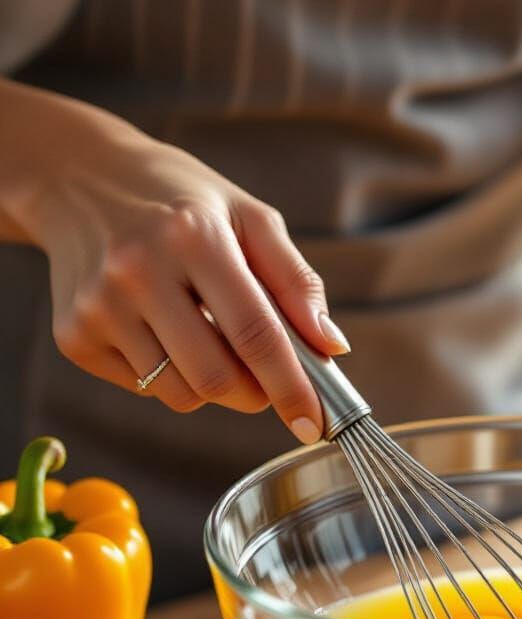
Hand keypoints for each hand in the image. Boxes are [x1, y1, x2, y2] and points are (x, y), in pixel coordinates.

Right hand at [17, 101, 346, 442]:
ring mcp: (98, 307)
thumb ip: (297, 281)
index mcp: (193, 237)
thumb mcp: (249, 217)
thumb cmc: (181, 200)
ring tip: (210, 340)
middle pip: (216, 379)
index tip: (313, 423)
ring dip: (213, 387)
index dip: (291, 387)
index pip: (255, 334)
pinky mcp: (73, 336)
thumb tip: (333, 346)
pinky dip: (170, 377)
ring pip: (180, 394)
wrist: (77, 177)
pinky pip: (145, 388)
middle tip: (266, 381)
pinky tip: (164, 332)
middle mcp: (138, 272)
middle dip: (255, 395)